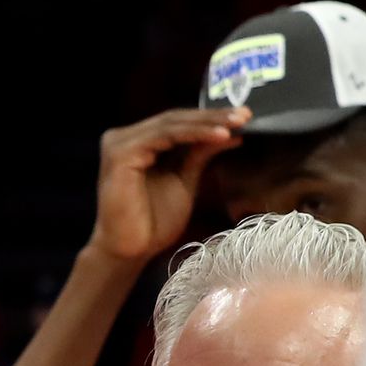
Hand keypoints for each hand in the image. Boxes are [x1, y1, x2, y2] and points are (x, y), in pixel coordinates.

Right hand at [84, 108, 248, 263]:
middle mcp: (123, 137)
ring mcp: (119, 144)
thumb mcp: (184, 180)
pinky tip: (219, 135)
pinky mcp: (121, 154)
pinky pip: (163, 137)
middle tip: (246, 115)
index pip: (176, 123)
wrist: (131, 250)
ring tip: (237, 123)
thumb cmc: (153, 221)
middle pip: (174, 119)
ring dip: (207, 123)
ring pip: (170, 124)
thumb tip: (230, 133)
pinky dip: (194, 134)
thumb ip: (199, 154)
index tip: (245, 117)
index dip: (210, 118)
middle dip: (212, 116)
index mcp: (136, 142)